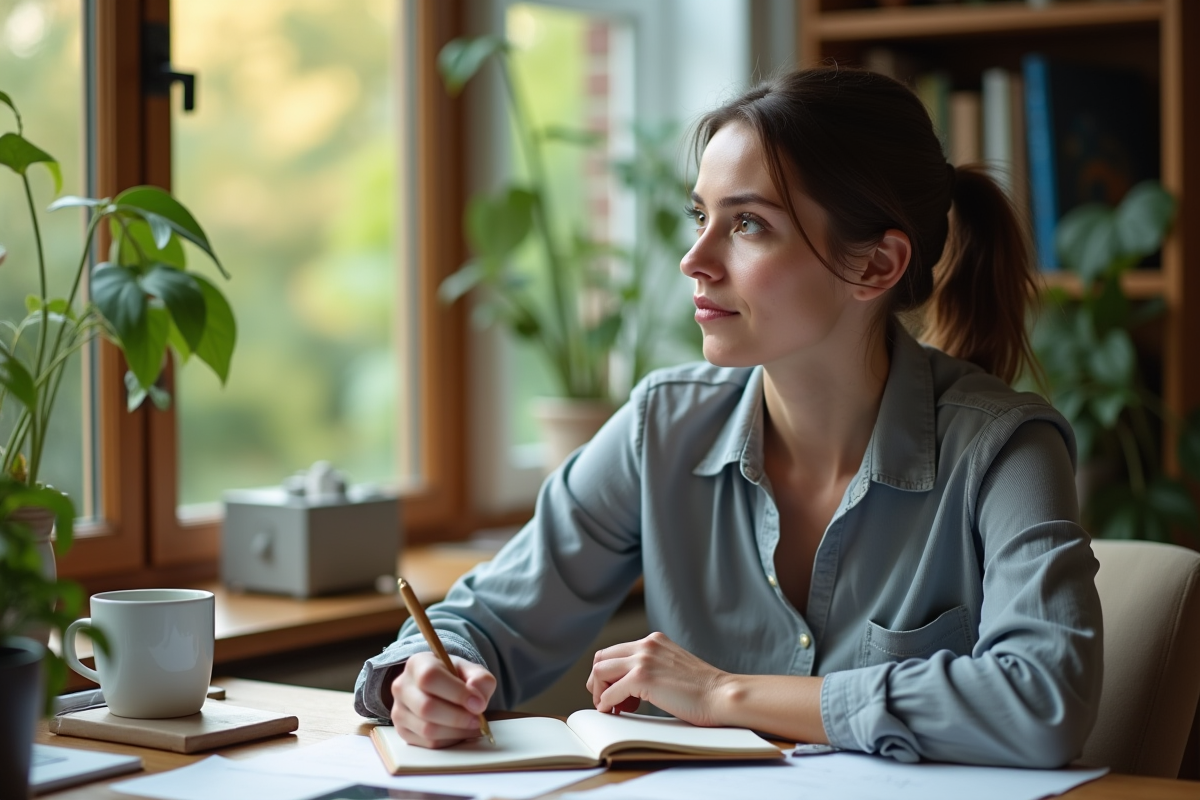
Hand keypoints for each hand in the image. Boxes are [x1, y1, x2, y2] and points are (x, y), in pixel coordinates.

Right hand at [389, 652, 496, 747]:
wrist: (441, 689)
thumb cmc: (455, 678)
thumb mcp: (471, 671)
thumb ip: (480, 679)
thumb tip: (477, 700)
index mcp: (417, 664)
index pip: (429, 677)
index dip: (456, 693)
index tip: (479, 704)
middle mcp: (402, 686)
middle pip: (426, 707)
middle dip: (458, 717)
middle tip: (478, 720)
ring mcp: (398, 711)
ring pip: (427, 729)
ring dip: (456, 732)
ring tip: (472, 726)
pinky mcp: (403, 732)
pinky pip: (428, 744)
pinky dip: (449, 741)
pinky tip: (459, 731)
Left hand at [586, 632, 729, 726]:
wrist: (722, 695)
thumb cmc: (704, 690)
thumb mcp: (673, 667)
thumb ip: (654, 667)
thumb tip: (629, 684)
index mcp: (654, 641)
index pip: (614, 651)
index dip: (609, 674)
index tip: (616, 692)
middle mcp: (646, 645)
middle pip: (602, 658)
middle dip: (598, 682)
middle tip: (607, 700)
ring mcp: (643, 659)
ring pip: (599, 671)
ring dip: (600, 692)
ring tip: (614, 708)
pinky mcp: (642, 677)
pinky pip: (610, 692)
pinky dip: (606, 703)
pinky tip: (614, 711)